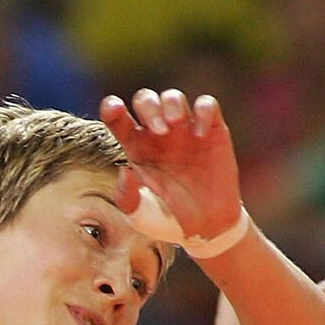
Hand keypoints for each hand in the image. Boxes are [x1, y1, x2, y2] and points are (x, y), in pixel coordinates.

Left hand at [100, 89, 242, 242]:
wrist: (205, 227)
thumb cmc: (167, 219)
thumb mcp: (141, 216)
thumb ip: (127, 198)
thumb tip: (123, 171)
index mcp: (134, 148)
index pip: (118, 120)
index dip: (112, 109)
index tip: (113, 108)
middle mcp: (157, 135)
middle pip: (145, 100)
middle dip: (148, 107)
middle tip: (157, 130)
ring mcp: (184, 130)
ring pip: (173, 97)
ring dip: (171, 104)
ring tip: (173, 126)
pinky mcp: (211, 131)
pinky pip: (207, 105)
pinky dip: (203, 111)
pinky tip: (200, 134)